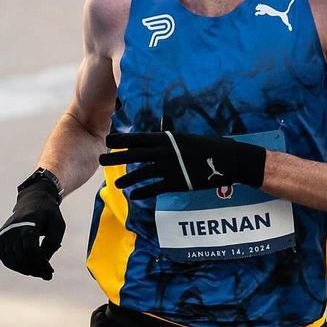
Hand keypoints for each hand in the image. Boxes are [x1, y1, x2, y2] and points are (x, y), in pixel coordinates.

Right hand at [0, 170, 64, 278]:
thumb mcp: (58, 226)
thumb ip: (52, 244)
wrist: (33, 200)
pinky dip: (16, 267)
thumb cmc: (49, 214)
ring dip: (27, 271)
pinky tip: (29, 268)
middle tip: (47, 275)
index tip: (51, 271)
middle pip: (21, 257)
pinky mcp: (0, 238)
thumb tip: (42, 263)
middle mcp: (13, 228)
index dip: (41, 264)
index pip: (31, 250)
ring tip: (40, 272)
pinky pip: (6, 259)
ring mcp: (4, 233)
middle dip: (36, 270)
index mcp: (28, 222)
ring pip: (12, 261)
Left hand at [100, 130, 265, 198]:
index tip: (108, 140)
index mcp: (166, 138)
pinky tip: (134, 196)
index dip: (122, 139)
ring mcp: (169, 168)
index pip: (139, 138)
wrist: (225, 160)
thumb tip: (162, 131)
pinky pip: (155, 188)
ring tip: (117, 184)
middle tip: (101, 159)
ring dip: (128, 179)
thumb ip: (171, 138)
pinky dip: (143, 192)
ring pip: (142, 173)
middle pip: (134, 154)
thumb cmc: (207, 147)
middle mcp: (165, 152)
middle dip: (116, 157)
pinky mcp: (176, 183)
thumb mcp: (186, 139)